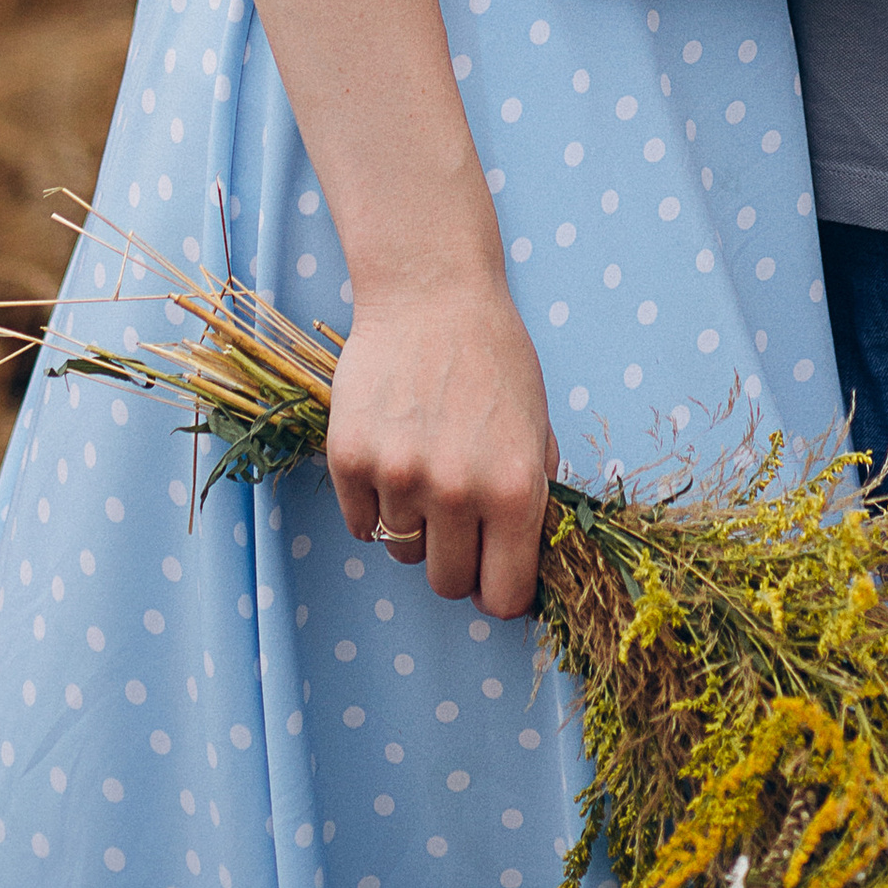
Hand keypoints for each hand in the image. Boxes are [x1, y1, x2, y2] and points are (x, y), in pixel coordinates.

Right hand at [326, 271, 558, 615]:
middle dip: (456, 561)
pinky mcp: (350, 460)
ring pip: (403, 551)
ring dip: (415, 523)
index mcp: (514, 489)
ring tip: (424, 464)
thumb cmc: (493, 357)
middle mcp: (458, 491)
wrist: (431, 291)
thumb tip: (523, 566)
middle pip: (448, 584)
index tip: (492, 578)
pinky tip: (391, 454)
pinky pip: (362, 525)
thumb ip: (533, 500)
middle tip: (457, 518)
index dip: (500, 593)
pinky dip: (375, 505)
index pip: (505, 596)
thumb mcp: (537, 427)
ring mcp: (399, 476)